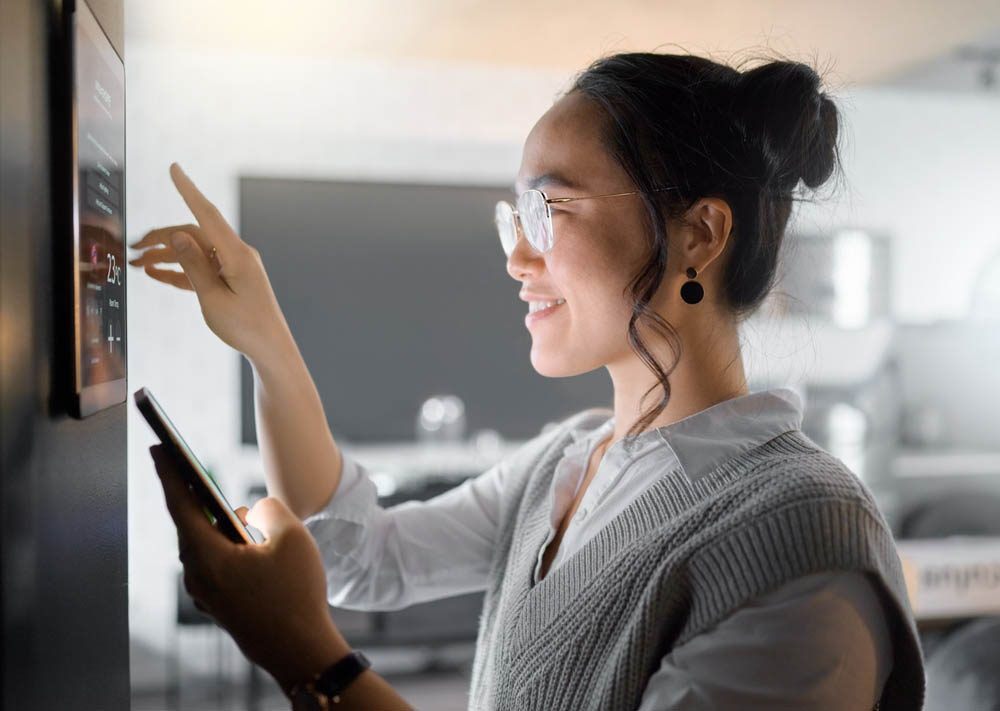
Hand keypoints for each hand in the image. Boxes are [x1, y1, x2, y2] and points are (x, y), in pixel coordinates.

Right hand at [129, 163, 291, 362]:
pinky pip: (202, 268)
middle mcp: (237, 255)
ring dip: (166, 256)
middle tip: (133, 248)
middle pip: (193, 235)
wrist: (269, 348)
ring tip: (138, 264)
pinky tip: (156, 273)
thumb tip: (178, 234)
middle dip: (161, 238)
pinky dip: (180, 270)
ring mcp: (234, 266)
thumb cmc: (246, 326)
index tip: (174, 168)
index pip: (207, 214)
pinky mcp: (231, 279)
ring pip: (195, 251)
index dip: (188, 190)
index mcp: (236, 255)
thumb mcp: (212, 298)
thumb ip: (194, 265)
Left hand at [149, 445, 349, 692]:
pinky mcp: (221, 605)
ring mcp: (208, 594)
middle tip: (186, 465)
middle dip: (196, 496)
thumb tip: (251, 512)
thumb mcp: (291, 537)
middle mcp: (199, 577)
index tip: (158, 447)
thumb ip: (267, 509)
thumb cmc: (296, 594)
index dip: (170, 472)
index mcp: (208, 557)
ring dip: (220, 525)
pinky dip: (228, 546)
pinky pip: (218, 565)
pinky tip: (248, 541)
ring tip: (235, 508)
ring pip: (207, 546)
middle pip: (192, 525)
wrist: (301, 651)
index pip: (181, 505)